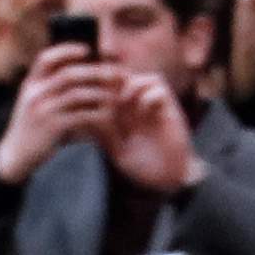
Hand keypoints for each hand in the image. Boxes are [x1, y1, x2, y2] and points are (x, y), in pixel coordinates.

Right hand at [0, 48, 111, 182]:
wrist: (15, 156)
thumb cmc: (30, 128)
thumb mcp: (33, 104)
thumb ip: (50, 89)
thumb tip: (77, 74)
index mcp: (30, 84)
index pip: (46, 58)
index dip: (67, 50)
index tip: (86, 50)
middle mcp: (35, 94)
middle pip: (69, 74)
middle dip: (95, 72)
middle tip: (115, 73)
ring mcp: (42, 110)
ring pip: (77, 94)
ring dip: (100, 93)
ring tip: (115, 96)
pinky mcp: (51, 127)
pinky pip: (80, 115)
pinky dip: (96, 114)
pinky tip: (107, 115)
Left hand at [99, 68, 200, 196]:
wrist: (168, 177)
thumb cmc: (140, 167)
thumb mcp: (114, 149)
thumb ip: (103, 132)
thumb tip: (85, 116)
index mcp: (122, 114)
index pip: (109, 88)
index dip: (100, 89)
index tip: (93, 102)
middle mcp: (138, 107)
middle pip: (125, 77)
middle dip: (114, 82)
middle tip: (107, 96)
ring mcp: (154, 107)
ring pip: (143, 78)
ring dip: (132, 85)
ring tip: (123, 101)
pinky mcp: (170, 110)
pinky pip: (160, 88)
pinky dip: (150, 95)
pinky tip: (145, 111)